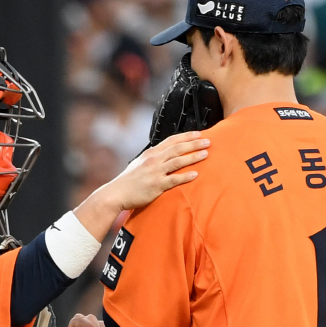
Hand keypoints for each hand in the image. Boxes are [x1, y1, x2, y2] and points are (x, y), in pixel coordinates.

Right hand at [74, 132, 209, 240]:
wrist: (116, 193)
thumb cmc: (128, 182)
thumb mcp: (139, 164)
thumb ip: (152, 160)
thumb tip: (164, 157)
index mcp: (151, 153)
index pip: (171, 140)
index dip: (186, 136)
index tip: (198, 133)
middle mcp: (154, 160)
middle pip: (177, 148)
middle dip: (194, 143)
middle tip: (208, 141)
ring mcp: (155, 172)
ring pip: (178, 161)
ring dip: (193, 156)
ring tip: (206, 154)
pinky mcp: (156, 185)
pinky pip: (174, 179)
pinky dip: (185, 176)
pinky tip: (195, 174)